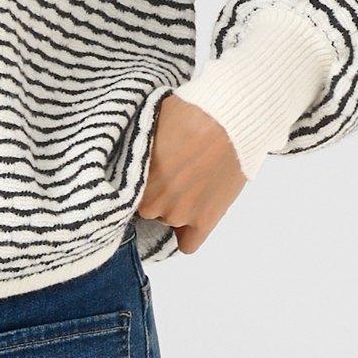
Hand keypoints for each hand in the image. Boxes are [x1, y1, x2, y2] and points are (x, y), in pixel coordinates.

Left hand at [138, 92, 247, 252]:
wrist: (232, 118)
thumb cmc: (190, 112)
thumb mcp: (150, 124)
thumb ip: (137, 150)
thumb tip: (128, 155)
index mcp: (135, 178)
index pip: (126, 195)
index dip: (139, 184)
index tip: (149, 176)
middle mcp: (153, 202)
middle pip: (148, 208)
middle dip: (158, 194)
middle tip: (174, 175)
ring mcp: (180, 214)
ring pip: (168, 221)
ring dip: (176, 208)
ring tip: (193, 184)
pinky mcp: (206, 220)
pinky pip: (188, 245)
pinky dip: (188, 235)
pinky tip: (193, 220)